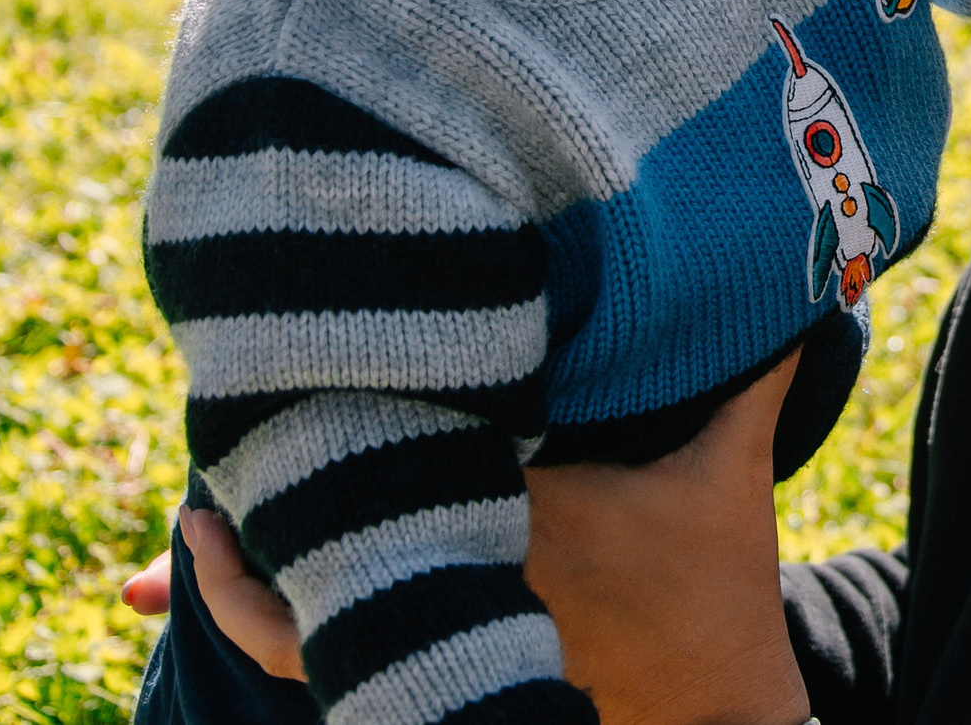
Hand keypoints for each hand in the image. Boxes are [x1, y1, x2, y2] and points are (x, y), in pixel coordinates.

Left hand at [117, 356, 810, 723]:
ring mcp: (443, 637)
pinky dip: (267, 639)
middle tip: (200, 438)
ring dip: (231, 588)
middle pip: (335, 524)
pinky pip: (324, 665)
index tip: (287, 363)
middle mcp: (467, 573)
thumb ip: (746, 381)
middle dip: (260, 488)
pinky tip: (220, 618)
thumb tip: (796, 289)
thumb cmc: (716, 589)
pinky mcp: (434, 682)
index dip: (344, 409)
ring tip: (174, 553)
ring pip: (305, 620)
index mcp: (524, 506)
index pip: (414, 449)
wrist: (712, 715)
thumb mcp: (728, 475)